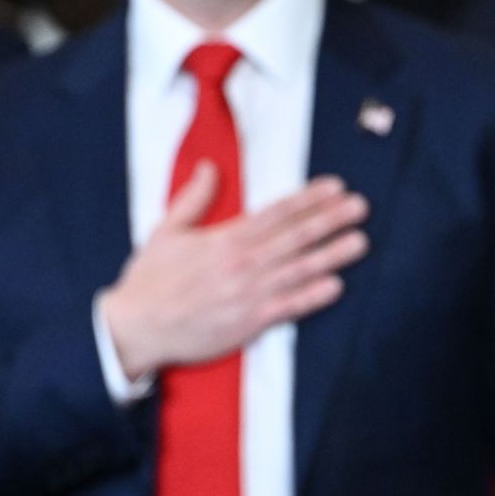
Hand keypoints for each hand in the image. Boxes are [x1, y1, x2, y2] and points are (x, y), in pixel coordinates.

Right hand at [101, 168, 368, 379]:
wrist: (134, 328)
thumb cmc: (150, 280)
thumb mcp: (166, 231)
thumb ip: (193, 199)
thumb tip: (208, 167)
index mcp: (224, 238)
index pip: (276, 213)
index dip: (309, 198)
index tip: (335, 187)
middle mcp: (241, 263)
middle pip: (295, 237)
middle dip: (331, 220)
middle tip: (360, 207)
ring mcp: (247, 293)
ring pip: (298, 269)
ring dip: (332, 254)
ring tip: (360, 241)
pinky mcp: (249, 322)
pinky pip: (287, 307)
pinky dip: (312, 297)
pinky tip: (336, 286)